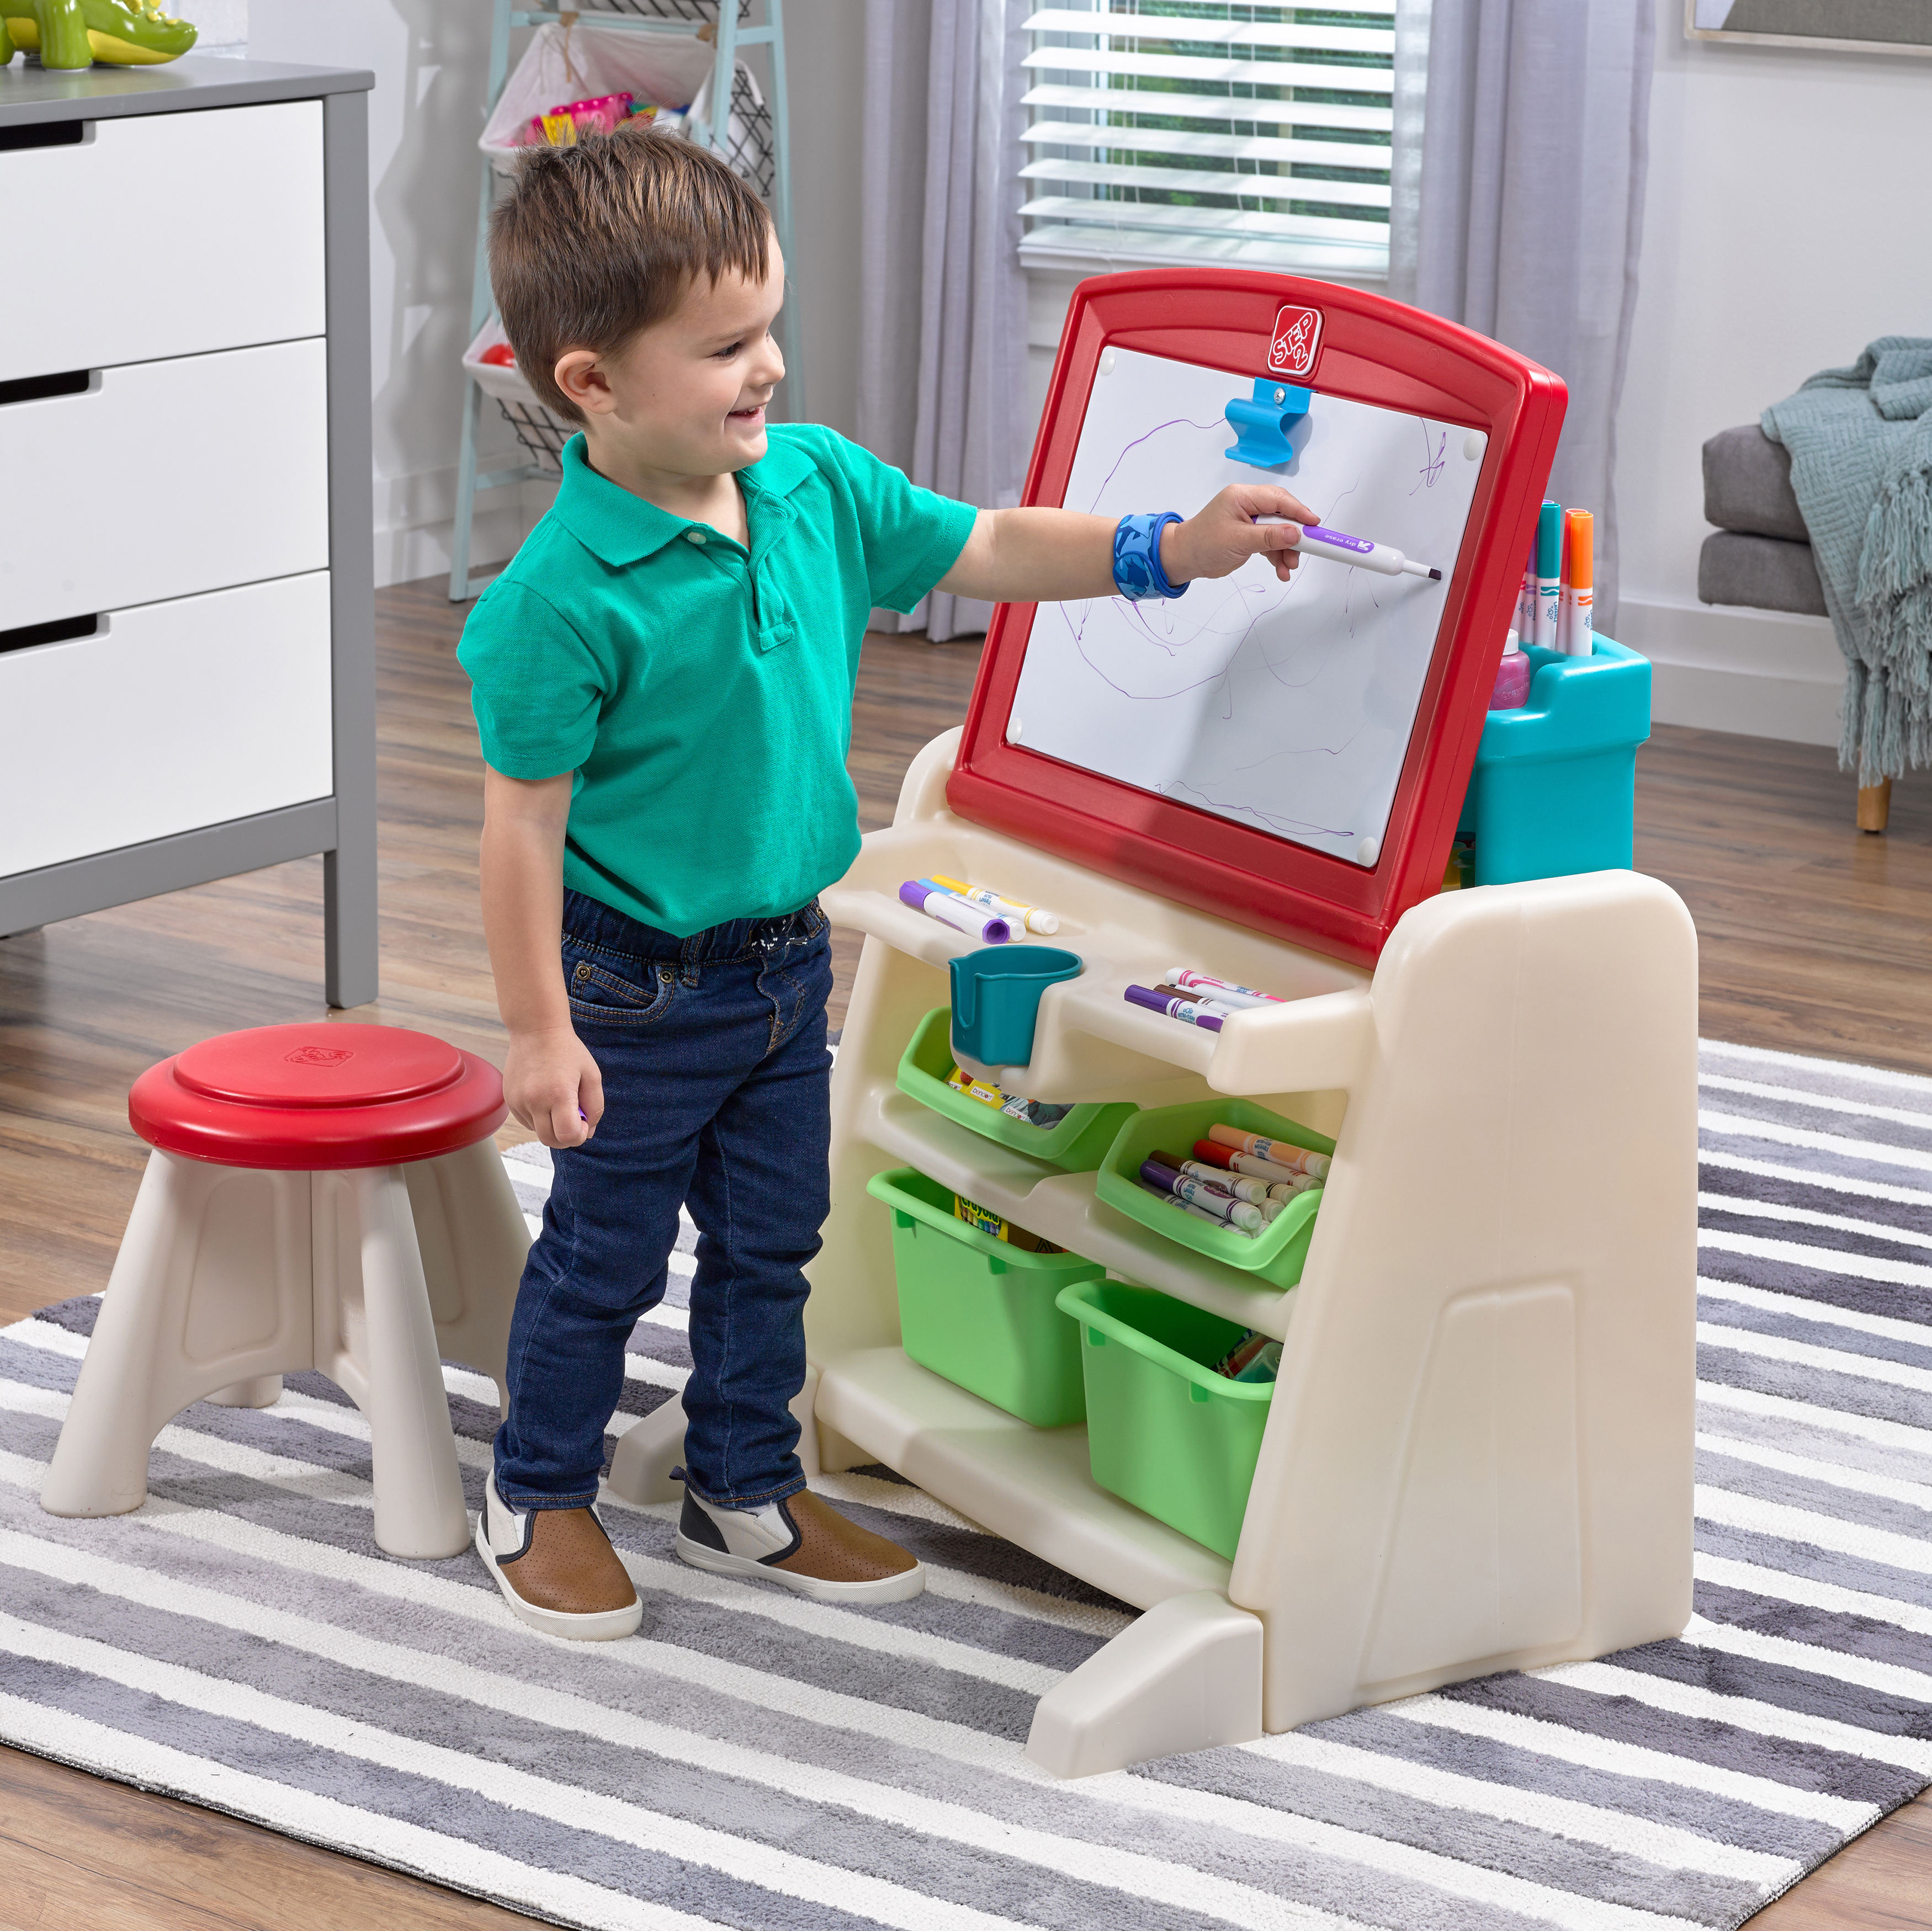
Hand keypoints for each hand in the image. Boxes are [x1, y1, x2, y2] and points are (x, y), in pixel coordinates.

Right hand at [503, 1025, 604, 1147]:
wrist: (535, 1030)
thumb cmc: (568, 1051)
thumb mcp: (592, 1075)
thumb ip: (594, 1107)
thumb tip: (586, 1133)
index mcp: (558, 1094)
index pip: (567, 1136)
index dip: (579, 1135)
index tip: (583, 1119)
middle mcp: (534, 1101)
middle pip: (550, 1141)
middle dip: (566, 1137)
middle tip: (574, 1116)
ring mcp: (518, 1102)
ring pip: (538, 1132)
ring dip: (552, 1125)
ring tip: (558, 1099)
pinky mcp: (509, 1100)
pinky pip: (527, 1122)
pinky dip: (539, 1117)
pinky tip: (545, 1096)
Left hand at [1161, 484, 1318, 586]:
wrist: (1184, 559)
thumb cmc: (1203, 544)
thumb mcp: (1238, 540)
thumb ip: (1268, 537)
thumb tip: (1295, 533)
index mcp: (1243, 496)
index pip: (1278, 499)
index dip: (1299, 511)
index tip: (1314, 525)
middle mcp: (1248, 505)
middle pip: (1282, 515)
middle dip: (1294, 534)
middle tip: (1305, 549)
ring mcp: (1250, 521)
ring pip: (1279, 531)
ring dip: (1287, 550)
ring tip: (1289, 567)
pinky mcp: (1250, 536)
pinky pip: (1271, 543)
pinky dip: (1278, 556)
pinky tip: (1282, 570)